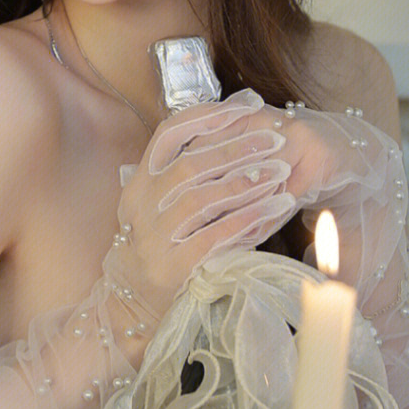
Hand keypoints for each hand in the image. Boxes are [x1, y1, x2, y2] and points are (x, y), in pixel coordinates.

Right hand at [104, 90, 296, 320]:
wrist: (129, 302)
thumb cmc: (156, 246)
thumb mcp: (157, 205)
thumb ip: (187, 173)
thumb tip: (235, 130)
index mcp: (138, 182)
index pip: (168, 134)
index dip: (208, 117)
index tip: (247, 107)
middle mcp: (141, 205)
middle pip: (190, 165)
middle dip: (237, 149)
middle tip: (276, 140)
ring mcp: (153, 237)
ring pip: (201, 199)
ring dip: (245, 182)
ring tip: (280, 172)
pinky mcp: (171, 267)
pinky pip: (213, 237)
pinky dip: (246, 220)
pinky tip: (275, 209)